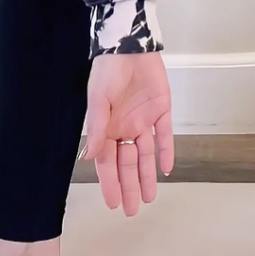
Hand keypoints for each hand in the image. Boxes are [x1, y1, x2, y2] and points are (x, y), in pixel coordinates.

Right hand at [82, 52, 173, 216]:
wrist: (129, 45)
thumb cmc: (107, 71)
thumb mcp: (98, 100)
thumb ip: (96, 129)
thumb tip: (88, 157)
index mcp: (107, 127)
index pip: (108, 163)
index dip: (110, 183)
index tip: (113, 203)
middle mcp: (124, 128)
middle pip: (127, 163)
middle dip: (129, 186)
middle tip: (132, 210)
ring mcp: (144, 120)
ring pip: (145, 155)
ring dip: (146, 175)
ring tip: (149, 198)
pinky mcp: (161, 110)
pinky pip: (164, 135)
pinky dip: (165, 152)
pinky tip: (165, 169)